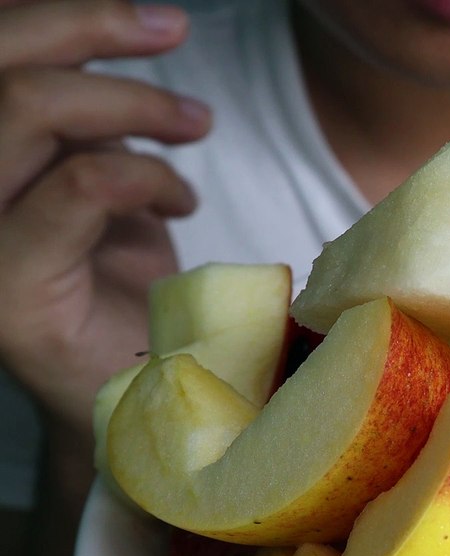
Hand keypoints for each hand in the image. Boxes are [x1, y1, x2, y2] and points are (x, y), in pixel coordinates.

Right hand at [0, 0, 210, 438]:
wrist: (137, 389)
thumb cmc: (117, 283)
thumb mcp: (96, 177)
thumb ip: (79, 119)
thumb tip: (104, 32)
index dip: (53, 14)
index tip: (151, 17)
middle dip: (89, 26)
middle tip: (172, 29)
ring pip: (29, 108)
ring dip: (133, 101)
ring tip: (195, 122)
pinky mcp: (9, 284)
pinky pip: (83, 185)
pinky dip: (148, 176)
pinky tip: (179, 201)